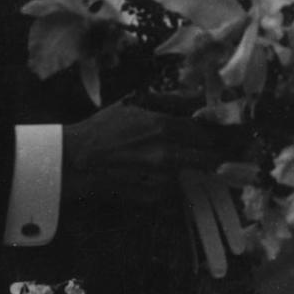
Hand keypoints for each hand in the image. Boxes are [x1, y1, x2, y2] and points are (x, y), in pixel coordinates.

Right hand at [61, 101, 224, 208]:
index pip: (206, 133)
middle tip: (209, 151)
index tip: (217, 135)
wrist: (75, 161)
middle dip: (211, 154)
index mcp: (163, 128)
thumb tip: (198, 97)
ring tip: (168, 162)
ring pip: (190, 174)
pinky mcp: (152, 197)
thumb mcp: (134, 104)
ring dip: (187, 170)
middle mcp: (166, 155)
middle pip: (208, 159)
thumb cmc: (102, 129)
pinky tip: (152, 174)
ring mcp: (160, 179)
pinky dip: (169, 184)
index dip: (213, 134)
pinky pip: (173, 191)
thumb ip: (170, 100)